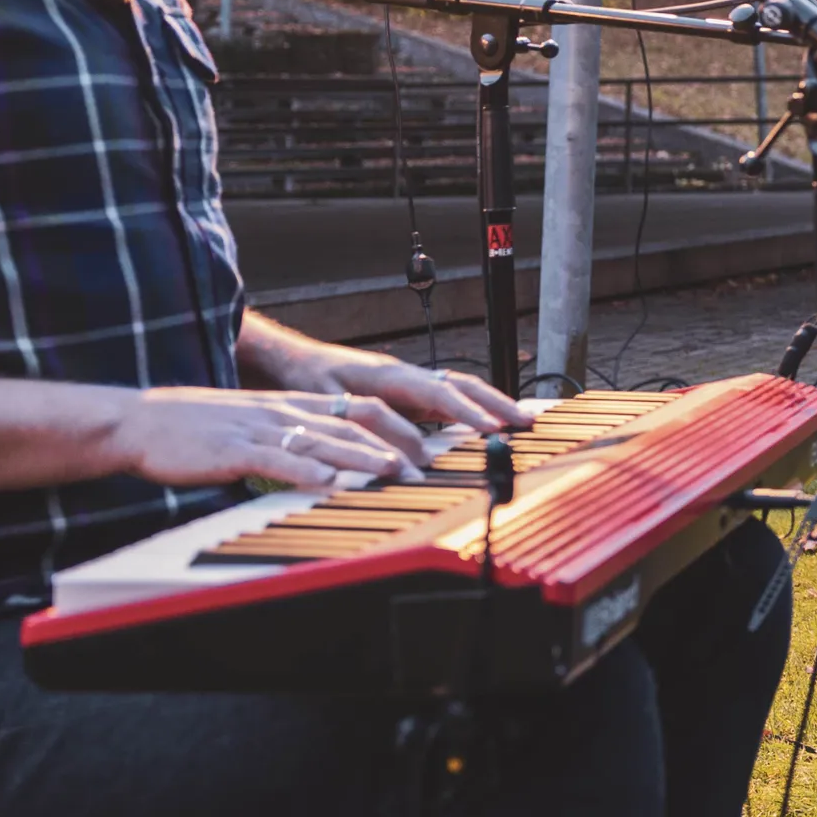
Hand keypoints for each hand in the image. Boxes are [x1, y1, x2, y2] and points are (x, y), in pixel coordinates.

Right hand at [94, 387, 443, 491]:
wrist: (141, 422)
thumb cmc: (198, 431)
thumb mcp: (256, 427)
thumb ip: (295, 441)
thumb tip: (332, 464)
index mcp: (294, 404)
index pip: (360, 408)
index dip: (399, 426)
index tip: (429, 449)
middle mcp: (286, 411)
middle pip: (354, 421)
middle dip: (396, 443)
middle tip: (428, 468)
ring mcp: (261, 428)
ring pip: (324, 438)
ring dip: (363, 457)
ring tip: (395, 471)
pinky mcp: (234, 449)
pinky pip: (276, 459)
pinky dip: (305, 470)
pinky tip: (327, 482)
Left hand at [268, 347, 532, 438]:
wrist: (290, 359)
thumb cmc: (305, 379)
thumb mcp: (325, 407)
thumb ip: (357, 428)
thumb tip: (392, 457)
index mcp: (389, 375)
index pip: (439, 393)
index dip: (468, 412)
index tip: (493, 429)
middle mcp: (406, 376)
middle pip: (461, 384)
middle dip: (496, 402)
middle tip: (526, 422)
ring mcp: (408, 382)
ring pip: (458, 389)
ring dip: (490, 404)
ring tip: (519, 423)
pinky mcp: (406, 392)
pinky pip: (447, 398)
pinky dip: (471, 409)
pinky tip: (484, 426)